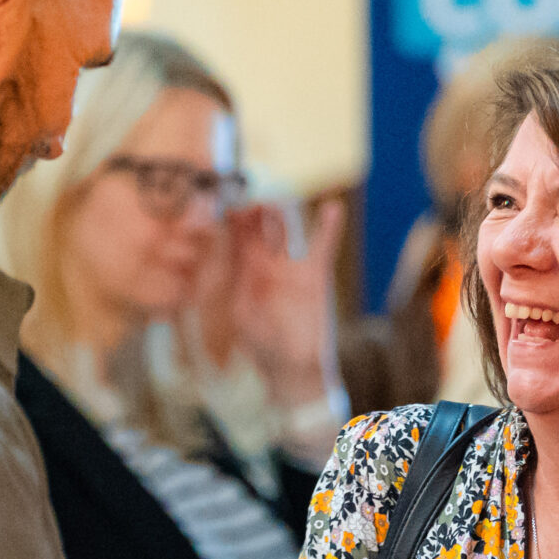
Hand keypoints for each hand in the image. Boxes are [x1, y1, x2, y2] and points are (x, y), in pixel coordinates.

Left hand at [228, 196, 344, 411]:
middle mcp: (269, 264)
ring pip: (288, 231)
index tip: (226, 201)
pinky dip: (329, 229)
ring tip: (277, 195)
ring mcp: (293, 267)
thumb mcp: (244, 314)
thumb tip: (239, 263)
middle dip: (254, 208)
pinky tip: (333, 208)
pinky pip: (324, 248)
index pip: (237, 237)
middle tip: (248, 191)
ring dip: (283, 212)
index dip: (232, 218)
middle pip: (261, 227)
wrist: (291, 368)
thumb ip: (242, 286)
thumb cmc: (263, 345)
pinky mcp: (316, 276)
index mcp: (246, 272)